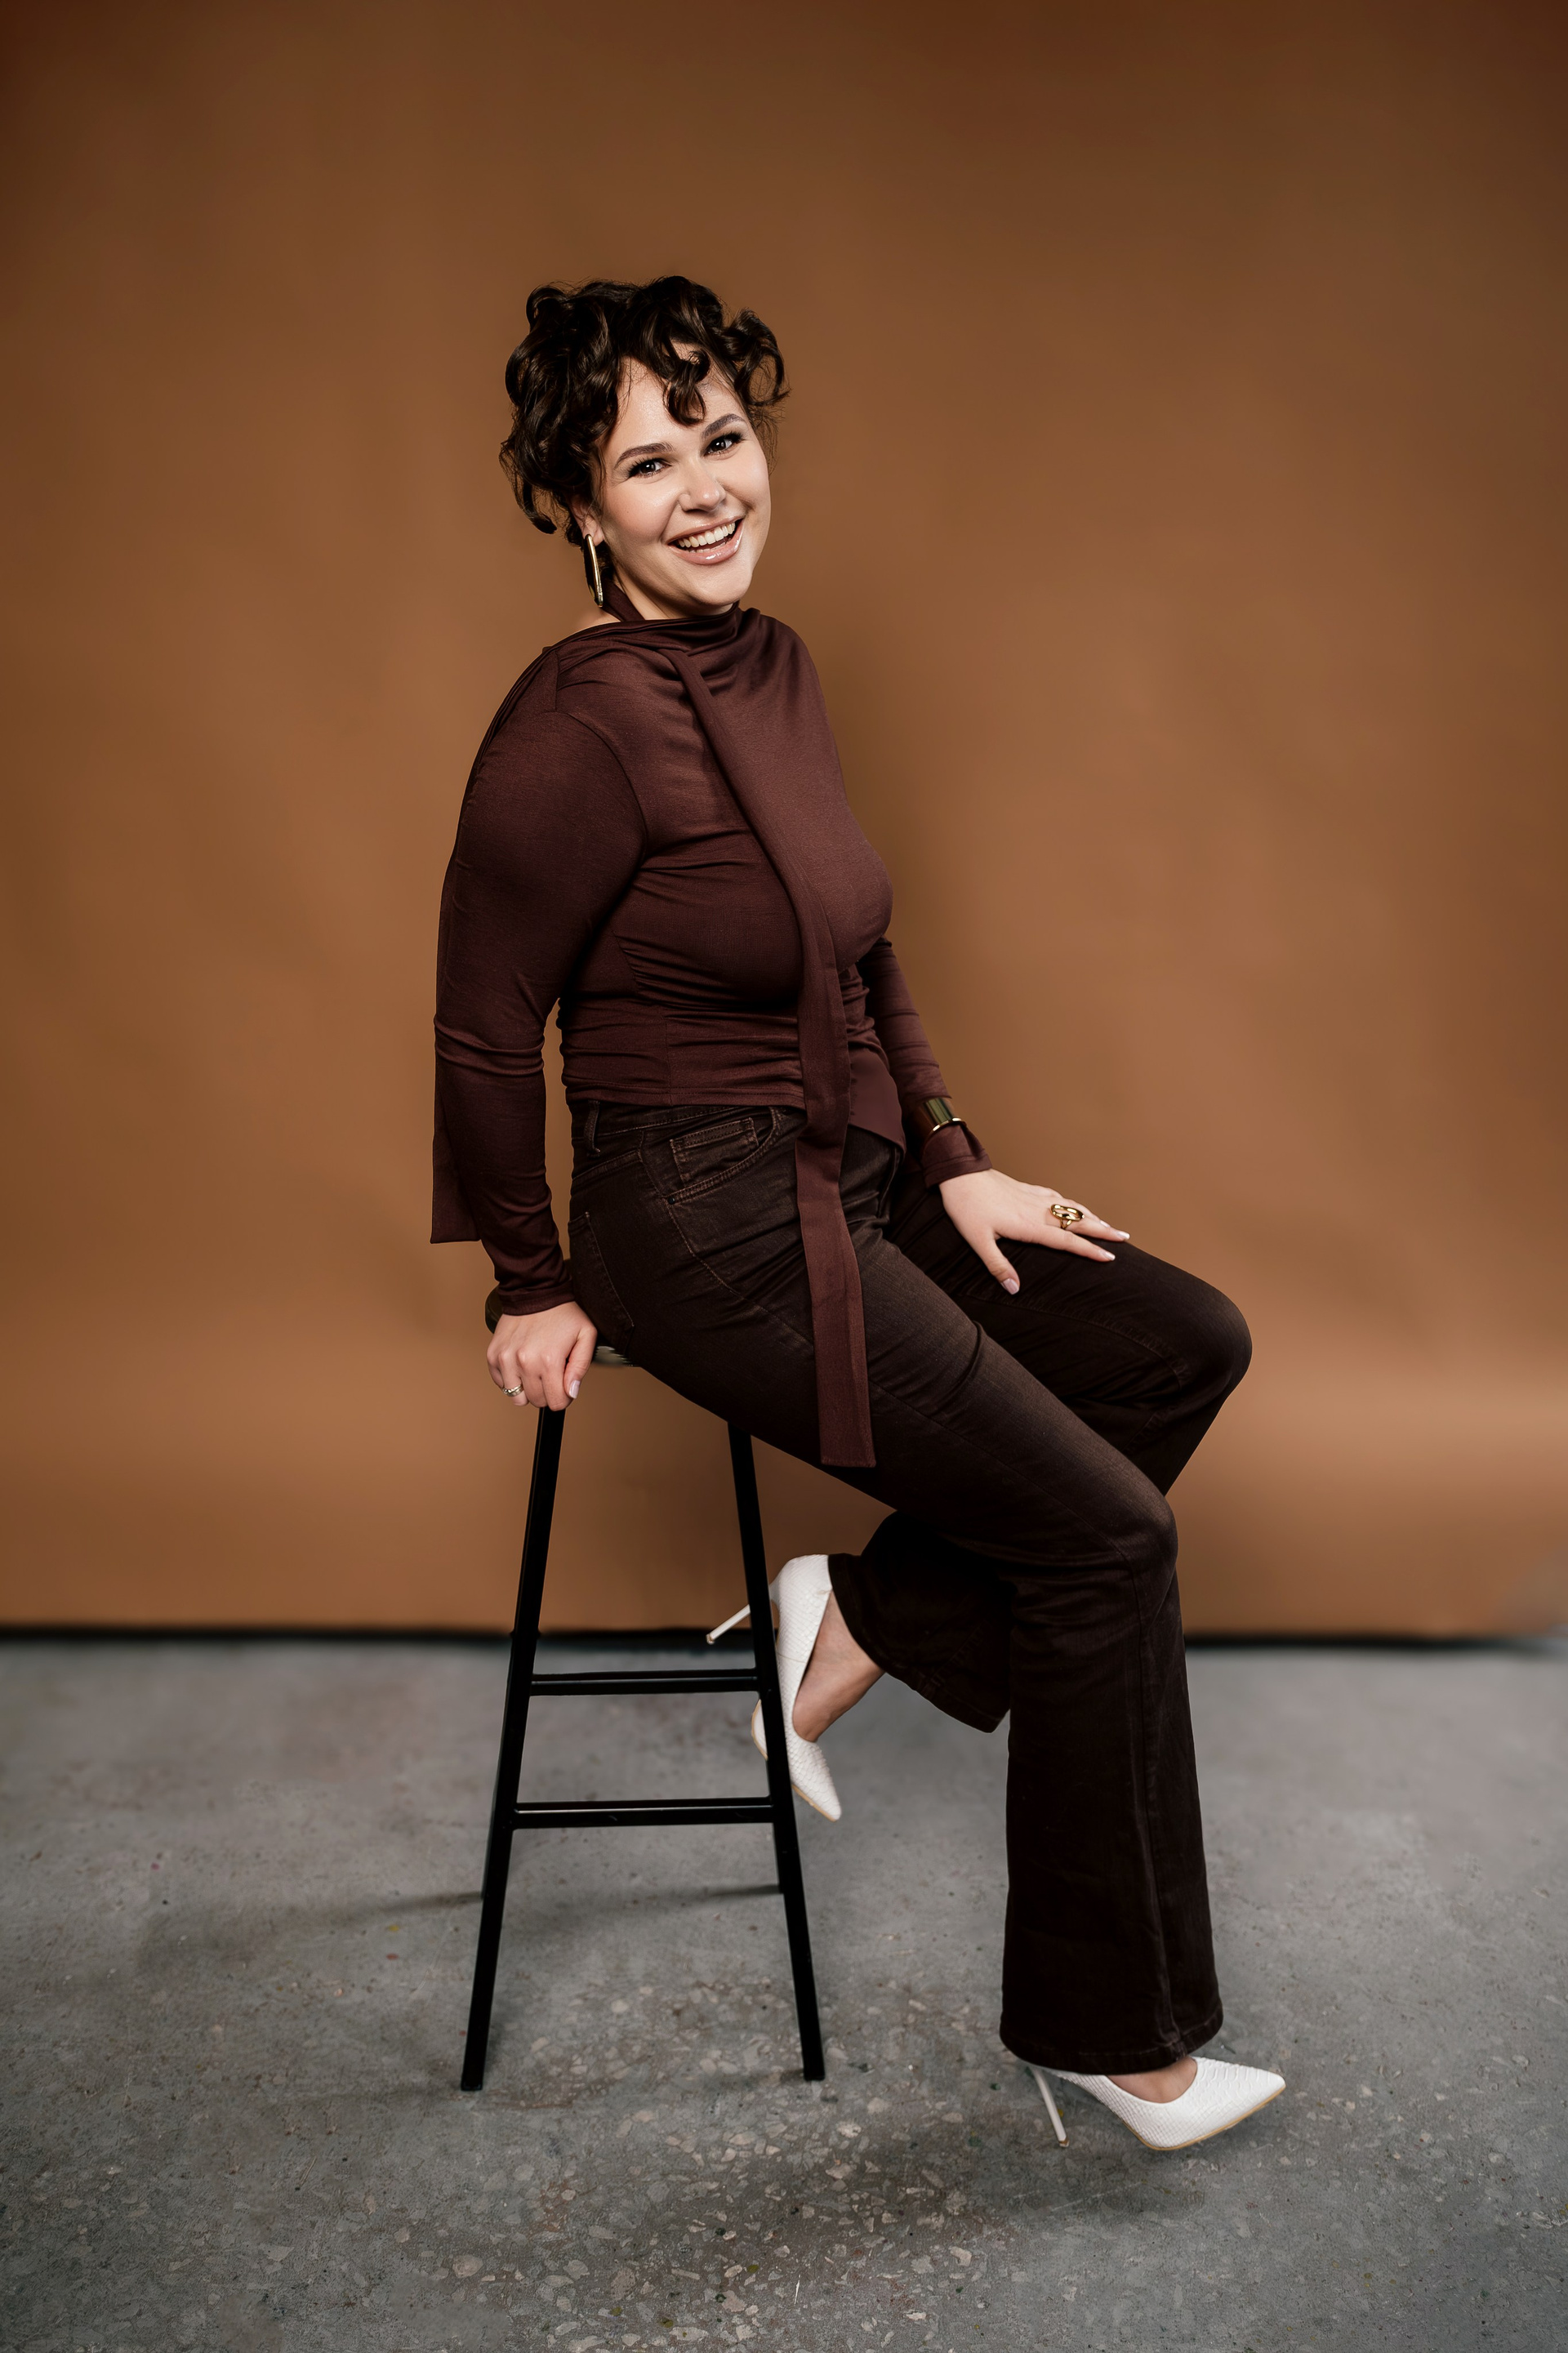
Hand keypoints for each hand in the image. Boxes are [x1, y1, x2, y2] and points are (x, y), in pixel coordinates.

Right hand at [487, 1302, 597, 1410]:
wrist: (535, 1292)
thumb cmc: (562, 1314)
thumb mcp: (585, 1336)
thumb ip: (581, 1367)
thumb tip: (570, 1392)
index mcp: (549, 1361)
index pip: (555, 1402)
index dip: (563, 1397)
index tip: (563, 1384)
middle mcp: (525, 1362)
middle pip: (536, 1401)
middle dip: (546, 1391)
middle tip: (550, 1372)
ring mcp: (505, 1360)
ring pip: (516, 1397)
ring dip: (527, 1388)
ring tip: (534, 1369)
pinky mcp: (493, 1355)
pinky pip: (501, 1384)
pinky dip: (511, 1379)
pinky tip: (521, 1363)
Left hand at [937, 1168, 1127, 1292]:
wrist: (959, 1174)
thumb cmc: (966, 1208)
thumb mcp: (978, 1241)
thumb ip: (998, 1266)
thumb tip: (1015, 1289)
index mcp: (1029, 1225)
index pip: (1067, 1241)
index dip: (1089, 1250)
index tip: (1110, 1258)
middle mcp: (1037, 1210)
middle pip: (1077, 1221)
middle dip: (1103, 1230)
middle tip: (1125, 1238)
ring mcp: (1034, 1197)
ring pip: (1071, 1207)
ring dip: (1092, 1216)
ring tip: (1109, 1225)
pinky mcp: (1027, 1189)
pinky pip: (1057, 1197)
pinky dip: (1073, 1204)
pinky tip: (1075, 1206)